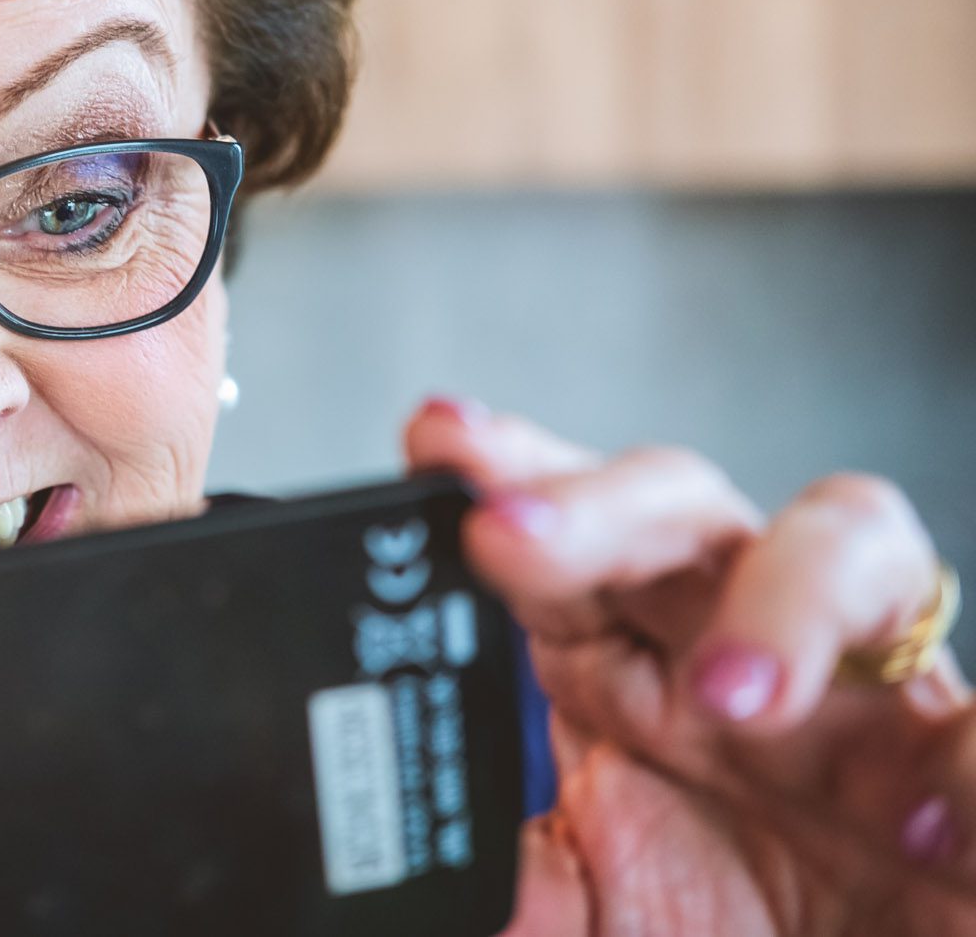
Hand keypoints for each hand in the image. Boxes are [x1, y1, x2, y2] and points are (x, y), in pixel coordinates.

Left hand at [404, 397, 975, 936]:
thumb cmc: (729, 931)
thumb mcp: (595, 909)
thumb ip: (516, 875)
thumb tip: (409, 867)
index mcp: (637, 666)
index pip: (565, 536)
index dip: (506, 472)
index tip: (435, 440)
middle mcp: (746, 646)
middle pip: (681, 510)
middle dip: (595, 507)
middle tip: (508, 537)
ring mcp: (870, 700)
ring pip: (849, 547)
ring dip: (788, 596)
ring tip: (732, 693)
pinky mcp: (972, 772)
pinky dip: (969, 766)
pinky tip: (916, 818)